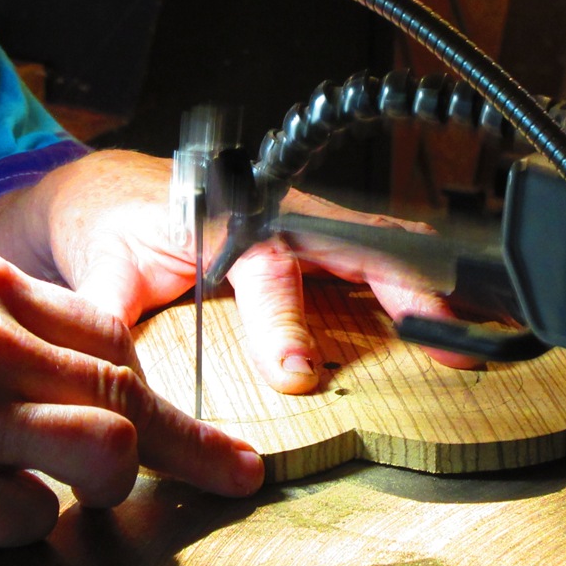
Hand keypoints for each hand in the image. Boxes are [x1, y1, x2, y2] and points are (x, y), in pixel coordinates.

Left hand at [0, 149, 477, 395]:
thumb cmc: (110, 222)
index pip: (264, 268)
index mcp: (222, 218)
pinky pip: (366, 256)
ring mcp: (297, 221)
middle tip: (445, 342)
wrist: (113, 185)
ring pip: (372, 246)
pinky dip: (408, 284)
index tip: (300, 373)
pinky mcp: (308, 237)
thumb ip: (109, 315)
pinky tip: (440, 319)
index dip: (284, 322)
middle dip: (402, 291)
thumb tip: (112, 379)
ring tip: (466, 336)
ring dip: (421, 289)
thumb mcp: (98, 267)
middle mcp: (271, 214)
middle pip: (350, 244)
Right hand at [0, 249, 262, 562]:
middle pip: (126, 387)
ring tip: (75, 491)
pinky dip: (17, 525)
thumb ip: (20, 338)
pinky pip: (33, 517)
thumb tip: (107, 382)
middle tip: (233, 472)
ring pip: (107, 445)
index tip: (190, 422)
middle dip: (191, 443)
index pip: (111, 332)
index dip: (156, 385)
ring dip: (108, 483)